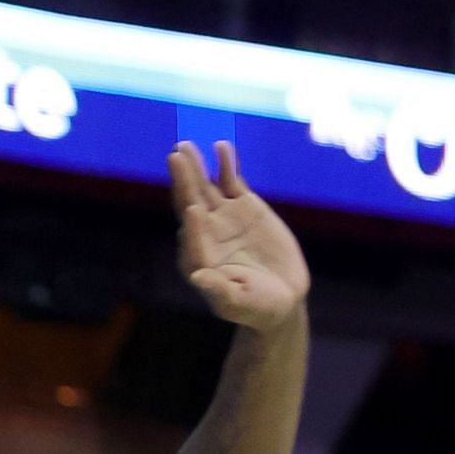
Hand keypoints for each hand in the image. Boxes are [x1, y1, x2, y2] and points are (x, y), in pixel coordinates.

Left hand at [170, 141, 309, 330]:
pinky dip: (227, 164)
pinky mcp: (242, 206)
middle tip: (174, 156)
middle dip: (183, 181)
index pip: (191, 238)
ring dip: (196, 167)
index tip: (194, 210)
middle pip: (190, 203)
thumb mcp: (237, 303)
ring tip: (185, 146)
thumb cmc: (254, 307)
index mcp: (197, 259)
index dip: (192, 225)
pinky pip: (232, 180)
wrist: (279, 297)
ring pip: (206, 187)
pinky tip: (221, 147)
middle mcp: (204, 234)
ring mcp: (222, 217)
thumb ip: (218, 291)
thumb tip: (197, 277)